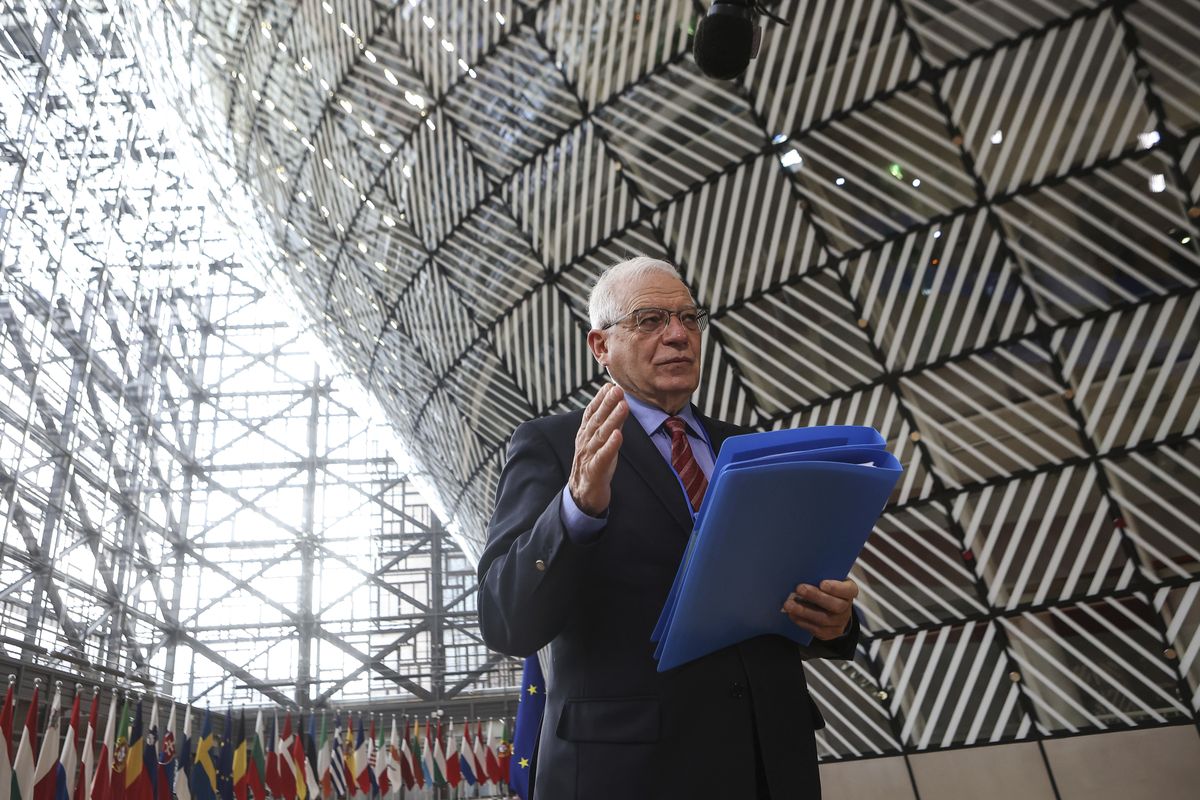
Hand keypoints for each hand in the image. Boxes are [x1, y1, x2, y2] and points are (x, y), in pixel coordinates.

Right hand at [568, 383, 627, 515]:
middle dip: (607, 403)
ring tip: (622, 406)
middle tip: (617, 388)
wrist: (583, 497)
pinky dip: (610, 445)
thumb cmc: (594, 466)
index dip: (599, 399)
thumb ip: (607, 425)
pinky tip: (618, 435)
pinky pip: (603, 457)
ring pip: (601, 435)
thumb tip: (617, 404)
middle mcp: (585, 442)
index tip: (609, 384)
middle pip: (596, 420)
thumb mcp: (599, 443)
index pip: (591, 413)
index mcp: (585, 435)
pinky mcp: (594, 471)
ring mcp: (589, 456)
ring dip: (612, 419)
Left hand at [781, 578, 857, 640]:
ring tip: (789, 604)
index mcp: (849, 592)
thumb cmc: (827, 589)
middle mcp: (846, 608)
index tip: (822, 583)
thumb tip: (804, 570)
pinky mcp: (828, 633)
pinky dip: (801, 621)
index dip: (836, 588)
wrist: (831, 609)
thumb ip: (821, 575)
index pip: (849, 590)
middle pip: (836, 605)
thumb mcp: (829, 578)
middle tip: (799, 588)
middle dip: (816, 597)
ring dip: (804, 611)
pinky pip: (815, 629)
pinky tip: (791, 614)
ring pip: (823, 619)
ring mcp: (838, 623)